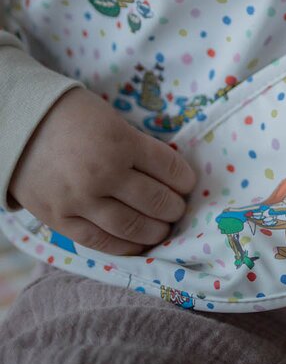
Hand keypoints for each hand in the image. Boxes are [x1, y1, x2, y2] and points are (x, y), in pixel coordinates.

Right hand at [9, 87, 195, 255]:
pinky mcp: (60, 219)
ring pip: (131, 225)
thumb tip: (168, 172)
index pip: (169, 168)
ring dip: (155, 230)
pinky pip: (98, 241)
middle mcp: (105, 174)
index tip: (188, 185)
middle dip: (174, 208)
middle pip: (155, 200)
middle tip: (178, 209)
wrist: (19, 125)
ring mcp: (81, 200)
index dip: (185, 180)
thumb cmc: (74, 117)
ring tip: (164, 229)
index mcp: (122, 143)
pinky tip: (139, 245)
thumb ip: (138, 146)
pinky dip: (124, 246)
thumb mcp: (114, 121)